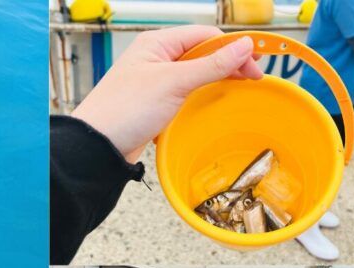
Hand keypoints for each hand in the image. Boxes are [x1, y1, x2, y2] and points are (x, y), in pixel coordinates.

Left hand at [72, 26, 262, 162]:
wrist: (98, 146)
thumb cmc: (125, 110)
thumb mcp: (174, 82)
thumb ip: (211, 64)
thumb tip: (243, 45)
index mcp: (157, 43)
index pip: (205, 35)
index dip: (233, 48)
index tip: (254, 66)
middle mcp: (155, 58)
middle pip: (202, 53)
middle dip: (228, 64)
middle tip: (252, 80)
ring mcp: (154, 81)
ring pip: (195, 74)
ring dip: (216, 80)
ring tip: (237, 89)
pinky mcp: (154, 103)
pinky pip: (184, 94)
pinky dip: (200, 97)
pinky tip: (211, 105)